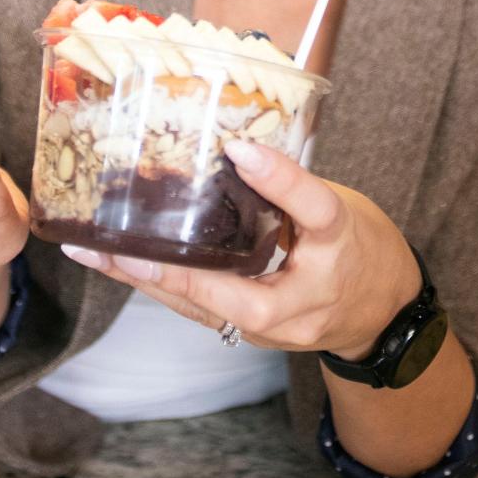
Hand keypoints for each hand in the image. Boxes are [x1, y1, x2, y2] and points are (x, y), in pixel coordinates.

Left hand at [60, 138, 418, 357]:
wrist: (382, 313)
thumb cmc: (359, 249)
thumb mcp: (340, 208)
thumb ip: (292, 186)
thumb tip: (236, 147)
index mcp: (336, 252)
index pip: (313, 212)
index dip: (279, 179)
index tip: (241, 147)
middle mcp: (300, 300)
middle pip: (232, 289)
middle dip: (170, 271)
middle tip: (120, 247)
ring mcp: (271, 326)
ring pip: (203, 306)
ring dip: (146, 281)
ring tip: (94, 253)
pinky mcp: (249, 330)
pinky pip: (199, 309)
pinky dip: (159, 286)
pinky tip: (118, 264)